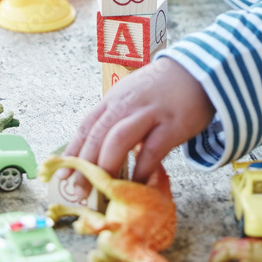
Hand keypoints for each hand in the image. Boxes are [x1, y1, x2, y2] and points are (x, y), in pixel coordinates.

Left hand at [63, 58, 215, 194]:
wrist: (199, 70)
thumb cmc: (162, 88)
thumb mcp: (132, 95)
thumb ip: (116, 118)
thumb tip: (97, 150)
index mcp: (115, 99)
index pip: (87, 126)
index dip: (73, 150)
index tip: (62, 173)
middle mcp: (127, 104)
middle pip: (98, 136)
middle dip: (85, 166)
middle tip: (79, 191)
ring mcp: (149, 113)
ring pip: (118, 140)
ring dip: (107, 167)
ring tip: (103, 189)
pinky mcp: (171, 124)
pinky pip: (151, 150)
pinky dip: (141, 170)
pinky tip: (136, 183)